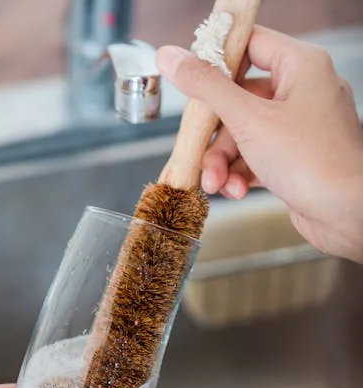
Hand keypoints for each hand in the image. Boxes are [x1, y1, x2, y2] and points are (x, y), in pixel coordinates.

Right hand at [157, 27, 362, 262]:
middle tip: (197, 150)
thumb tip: (172, 56)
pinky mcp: (294, 159)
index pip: (249, 44)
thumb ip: (207, 86)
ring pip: (243, 134)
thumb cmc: (313, 162)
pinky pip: (256, 157)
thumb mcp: (248, 119)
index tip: (189, 76)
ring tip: (216, 183)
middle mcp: (302, 92)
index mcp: (300, 66)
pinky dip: (241, 174)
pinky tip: (237, 190)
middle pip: (238, 99)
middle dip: (214, 135)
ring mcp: (299, 128)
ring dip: (223, 162)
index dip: (216, 59)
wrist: (348, 214)